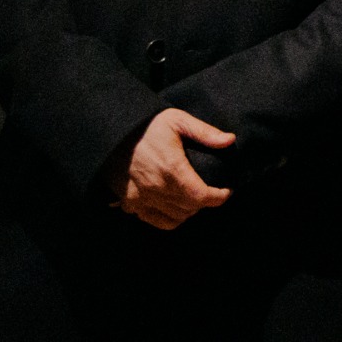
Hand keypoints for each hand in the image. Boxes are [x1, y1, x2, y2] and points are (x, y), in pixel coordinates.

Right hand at [106, 108, 234, 229]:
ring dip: (188, 211)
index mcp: (172, 169)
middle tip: (211, 192)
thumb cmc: (148, 125)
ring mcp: (141, 198)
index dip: (218, 197)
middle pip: (189, 209)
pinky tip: (174, 206)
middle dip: (205, 202)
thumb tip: (230, 140)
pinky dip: (169, 218)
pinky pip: (154, 220)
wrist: (111, 133)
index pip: (201, 196)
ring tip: (194, 199)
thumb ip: (205, 132)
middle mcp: (156, 189)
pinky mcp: (130, 203)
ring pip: (174, 218)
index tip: (227, 191)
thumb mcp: (178, 120)